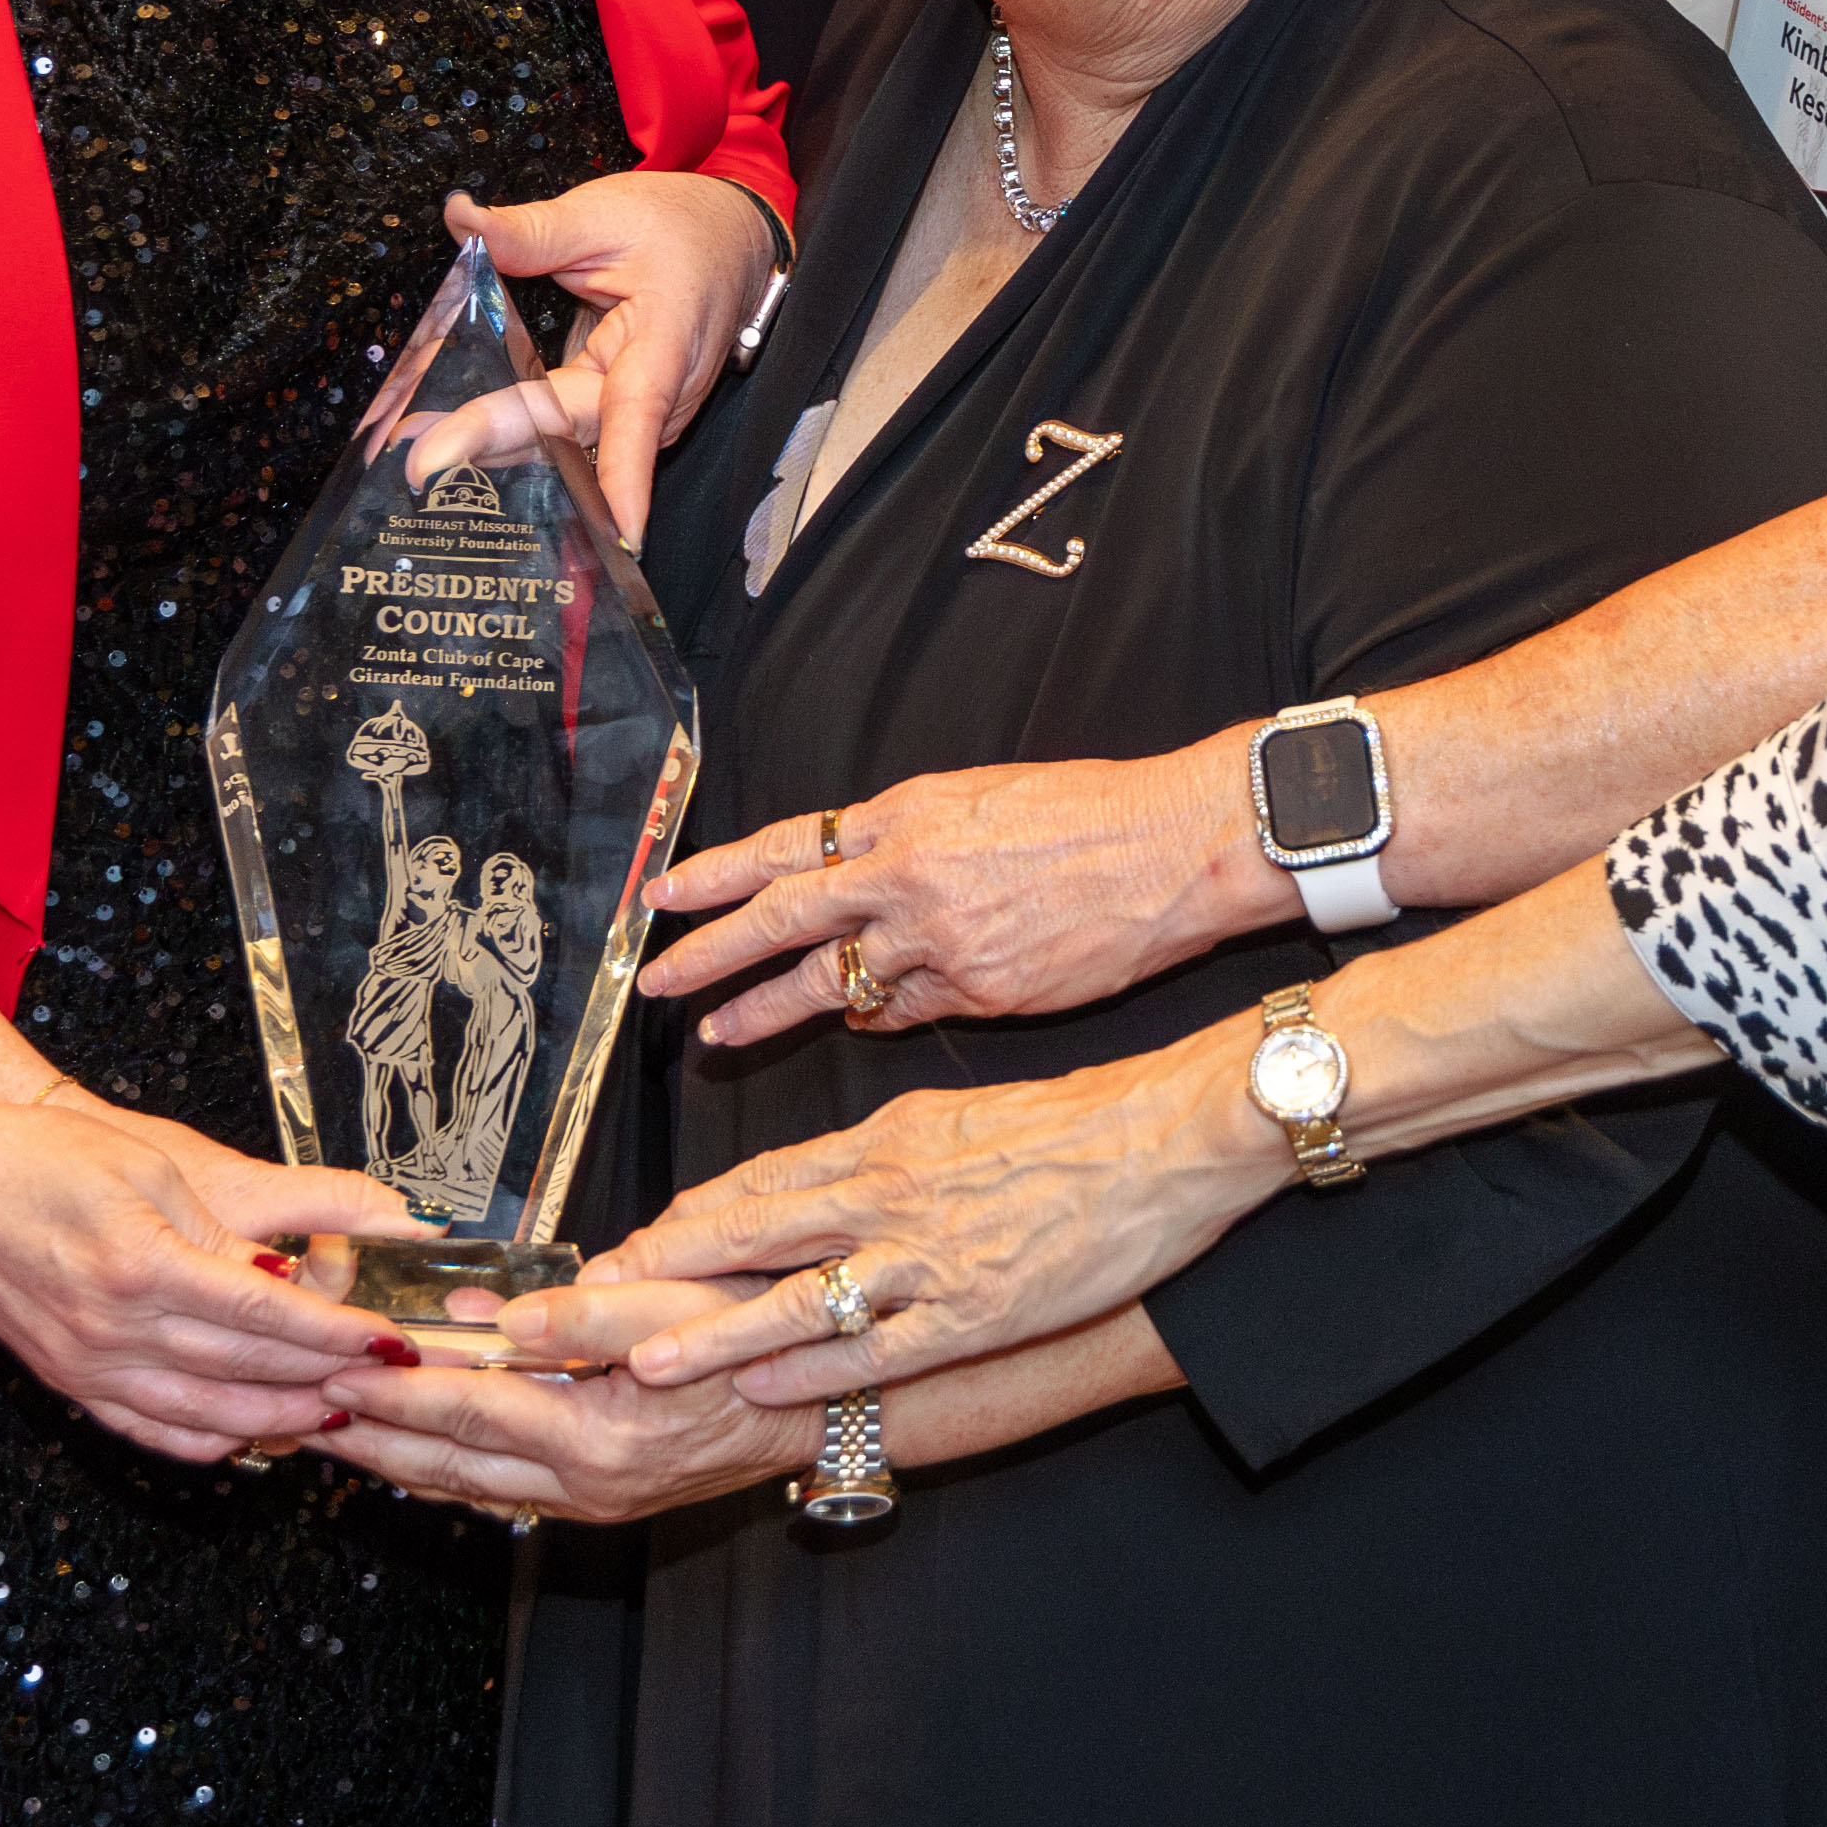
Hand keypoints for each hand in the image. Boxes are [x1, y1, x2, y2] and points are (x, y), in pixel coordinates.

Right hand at [0, 1088, 442, 1466]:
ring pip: (207, 1419)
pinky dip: (211, 1445)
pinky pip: (152, 1435)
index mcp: (142, 1266)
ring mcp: (89, 1367)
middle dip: (328, 1380)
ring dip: (280, 1422)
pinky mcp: (70, 1383)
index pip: (268, 1317)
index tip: (389, 1339)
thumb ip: (220, 1233)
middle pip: (248, 1374)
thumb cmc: (41, 1159)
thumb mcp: (147, 1169)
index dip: (338, 1334)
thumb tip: (287, 1281)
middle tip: (384, 1382)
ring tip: (337, 1412)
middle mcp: (115, 1330)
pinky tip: (252, 1435)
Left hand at [311, 1277, 816, 1526]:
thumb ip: (586, 1311)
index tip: (339, 1370)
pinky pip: (497, 1492)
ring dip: (394, 1461)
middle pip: (449, 1464)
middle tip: (302, 1411)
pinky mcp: (594, 1500)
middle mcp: (585, 1484)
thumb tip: (494, 1315)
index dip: (397, 1392)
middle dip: (370, 1437)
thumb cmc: (757, 1350)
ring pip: (465, 1487)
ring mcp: (588, 1501)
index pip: (471, 1412)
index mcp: (600, 1437)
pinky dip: (443, 1472)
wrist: (817, 1415)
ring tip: (335, 1432)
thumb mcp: (681, 1308)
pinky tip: (412, 1455)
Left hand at [406, 174, 778, 539]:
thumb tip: (461, 217)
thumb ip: (531, 228)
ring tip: (419, 454)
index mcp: (667, 342)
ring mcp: (637, 417)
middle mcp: (659, 396)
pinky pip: (556, 435)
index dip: (623, 475)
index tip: (614, 533)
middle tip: (422, 462)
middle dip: (498, 447)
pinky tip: (446, 442)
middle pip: (574, 433)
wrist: (729, 244)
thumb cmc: (682, 230)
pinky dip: (503, 437)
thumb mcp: (606, 214)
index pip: (639, 415)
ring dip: (490, 451)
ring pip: (560, 444)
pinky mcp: (612, 418)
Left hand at [587, 1038, 1273, 1411]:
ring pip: (799, 1295)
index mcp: (883, 1141)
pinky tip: (768, 1389)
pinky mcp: (978, 1305)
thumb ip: (886, 1156)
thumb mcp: (956, 1121)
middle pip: (751, 1231)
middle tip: (585, 1304)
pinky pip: (881, 1344)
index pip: (758, 1182)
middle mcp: (889, 1192)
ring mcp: (930, 1253)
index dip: (682, 1221)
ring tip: (644, 1360)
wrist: (1168, 1133)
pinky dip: (819, 1368)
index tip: (625, 1248)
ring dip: (716, 1330)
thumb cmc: (1074, 1126)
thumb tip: (823, 1183)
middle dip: (662, 1271)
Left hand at [640, 737, 1277, 1044]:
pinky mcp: (978, 993)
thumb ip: (906, 834)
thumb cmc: (1087, 809)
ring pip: (831, 982)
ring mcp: (941, 941)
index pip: (785, 846)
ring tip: (721, 1032)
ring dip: (770, 1010)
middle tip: (657, 983)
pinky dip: (869, 1016)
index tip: (663, 898)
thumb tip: (853, 863)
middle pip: (782, 919)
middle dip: (710, 954)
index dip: (717, 875)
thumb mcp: (978, 795)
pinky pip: (900, 1013)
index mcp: (904, 815)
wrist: (1169, 849)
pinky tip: (849, 1023)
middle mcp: (908, 877)